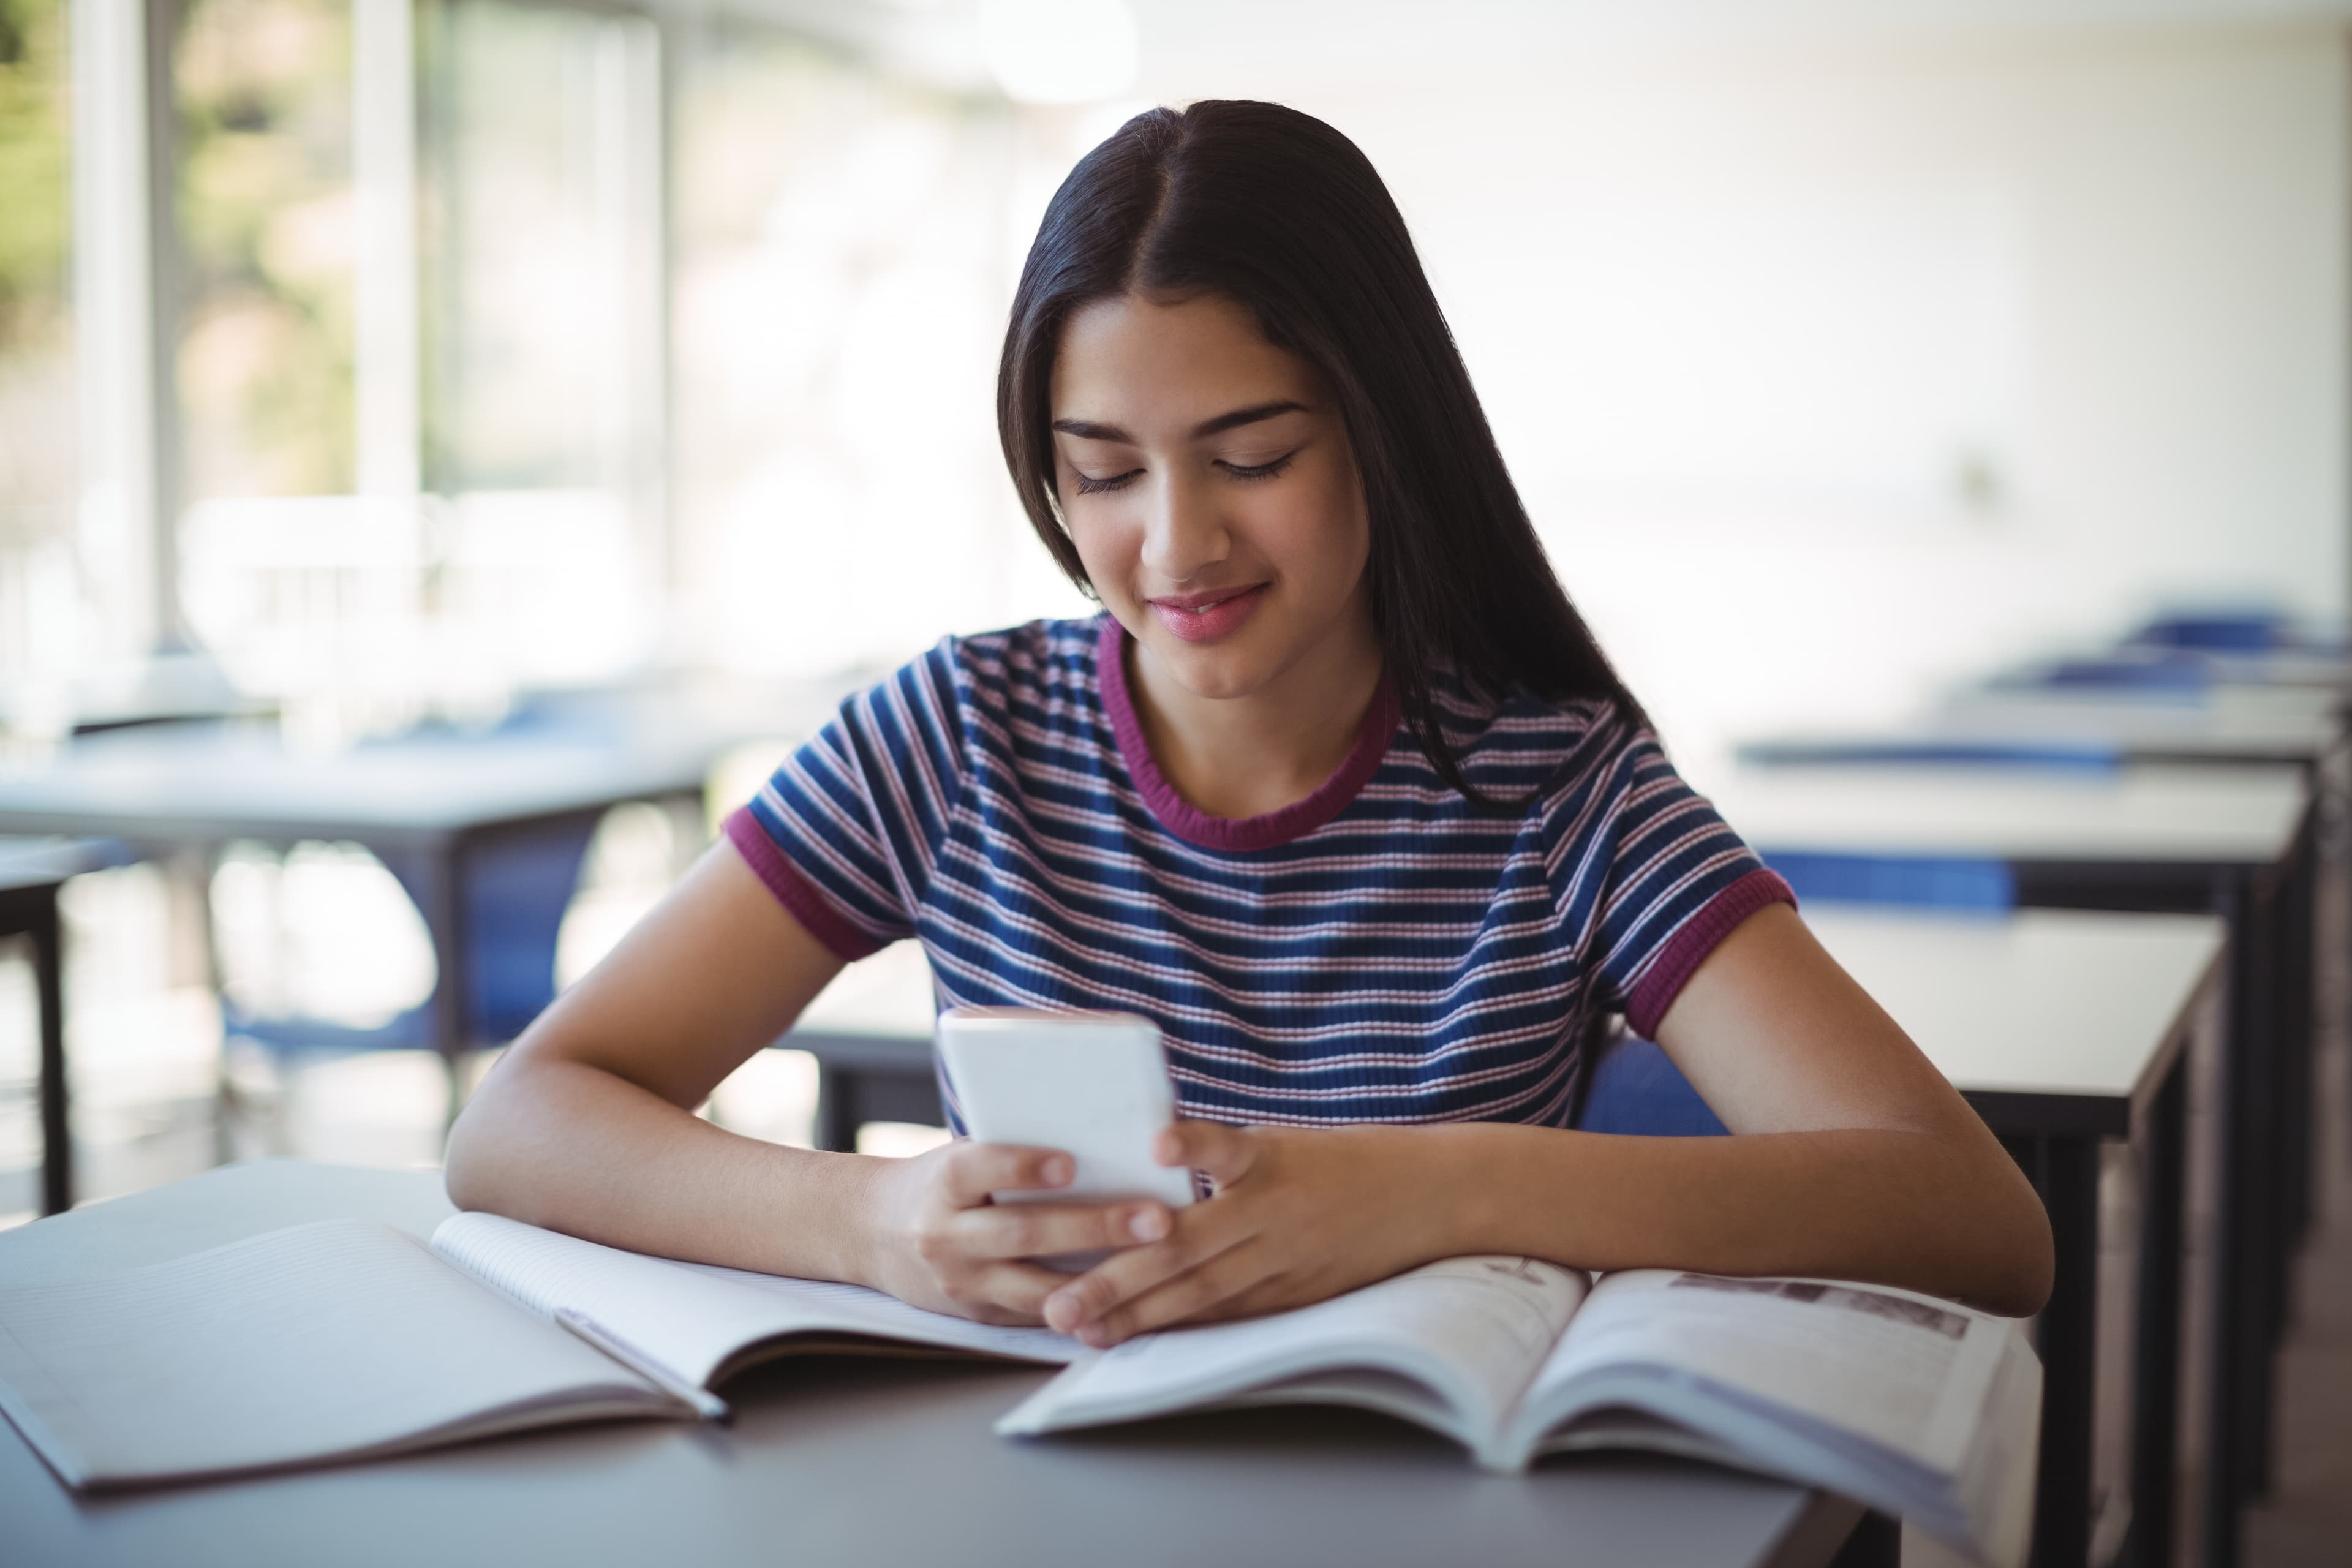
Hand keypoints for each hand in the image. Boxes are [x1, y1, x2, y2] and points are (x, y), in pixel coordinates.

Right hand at [857, 1140, 1175, 1325]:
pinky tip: (1133, 1299)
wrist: (872, 1234)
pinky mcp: (980, 1315)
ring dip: (1101, 1280)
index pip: (978, 1169)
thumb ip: (1010, 1149)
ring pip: (1036, 1288)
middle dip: (1094, 1227)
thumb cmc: (939, 1182)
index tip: (1071, 1163)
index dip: (1022, 1166)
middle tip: (1155, 1219)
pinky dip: (1085, 1307)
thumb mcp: (960, 1155)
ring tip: (1155, 1264)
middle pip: (1023, 1232)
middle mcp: (947, 1236)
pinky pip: (1038, 1315)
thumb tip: (1101, 1131)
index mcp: (943, 1182)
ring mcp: (963, 1283)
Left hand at [1040, 1121, 1448, 1347]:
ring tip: (1086, 1332)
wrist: (1425, 1197)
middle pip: (1188, 1247)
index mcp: (1271, 1160)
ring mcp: (1287, 1260)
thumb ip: (1220, 1159)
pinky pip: (1232, 1316)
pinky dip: (1185, 1326)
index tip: (1154, 1146)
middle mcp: (1276, 1212)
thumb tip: (1139, 1157)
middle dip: (1118, 1278)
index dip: (1190, 1149)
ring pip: (1204, 1293)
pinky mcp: (1299, 1295)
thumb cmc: (1339, 1161)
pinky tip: (1142, 1339)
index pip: (1223, 1151)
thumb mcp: (1280, 1143)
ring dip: (1140, 1316)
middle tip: (1061, 1302)